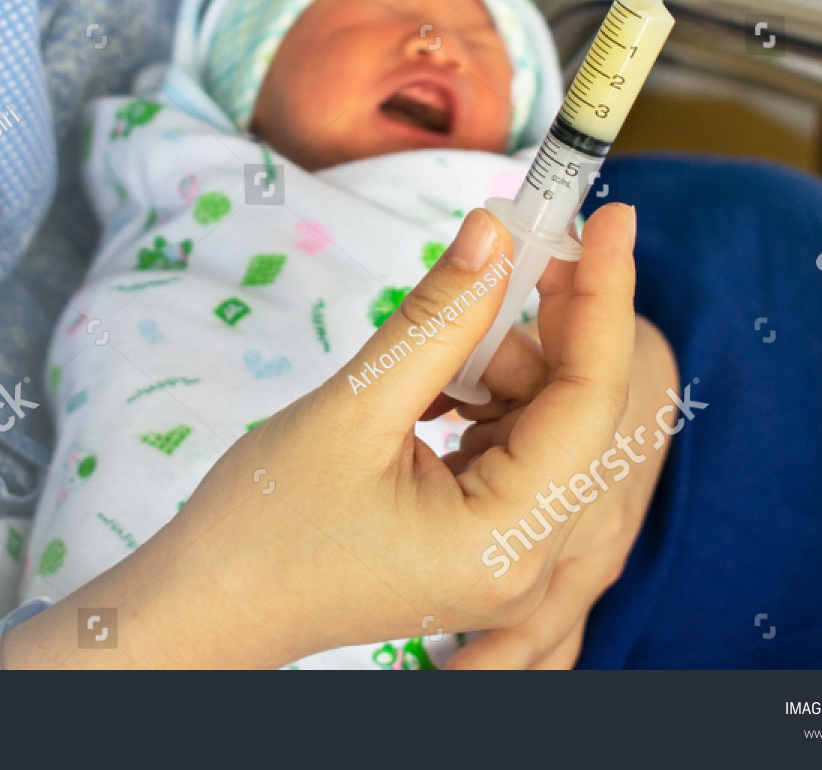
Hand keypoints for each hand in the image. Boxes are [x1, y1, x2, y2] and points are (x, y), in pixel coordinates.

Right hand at [2, 203, 640, 667]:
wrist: (209, 605)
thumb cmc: (263, 524)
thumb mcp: (353, 406)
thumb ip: (437, 319)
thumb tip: (496, 232)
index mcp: (505, 541)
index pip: (591, 400)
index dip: (604, 296)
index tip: (613, 215)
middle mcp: (526, 560)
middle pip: (576, 412)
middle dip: (540, 326)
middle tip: (507, 246)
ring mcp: (507, 556)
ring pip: (544, 423)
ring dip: (499, 364)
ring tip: (426, 354)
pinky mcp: (481, 541)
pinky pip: (512, 446)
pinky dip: (481, 397)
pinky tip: (429, 386)